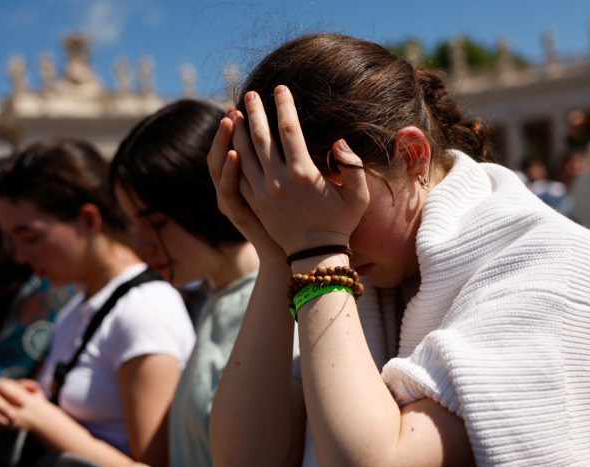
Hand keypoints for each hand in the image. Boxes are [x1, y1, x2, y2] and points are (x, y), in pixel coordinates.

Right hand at [0, 378, 46, 431]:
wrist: (21, 413)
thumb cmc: (24, 400)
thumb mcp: (30, 392)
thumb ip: (31, 387)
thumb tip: (35, 387)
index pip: (0, 385)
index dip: (10, 394)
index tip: (23, 403)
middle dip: (1, 406)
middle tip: (14, 415)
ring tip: (9, 422)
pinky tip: (0, 428)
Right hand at [209, 110, 286, 261]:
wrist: (301, 252)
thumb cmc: (300, 220)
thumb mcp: (286, 189)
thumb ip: (284, 164)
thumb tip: (280, 136)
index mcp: (250, 181)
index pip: (235, 148)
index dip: (235, 128)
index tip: (240, 107)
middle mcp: (238, 188)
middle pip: (223, 152)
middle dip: (226, 129)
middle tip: (232, 108)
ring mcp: (236, 200)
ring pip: (218, 167)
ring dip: (222, 143)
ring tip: (229, 120)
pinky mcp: (238, 213)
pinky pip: (228, 190)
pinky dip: (228, 172)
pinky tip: (235, 155)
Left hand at [228, 86, 368, 255]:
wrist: (315, 254)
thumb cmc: (340, 223)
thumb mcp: (358, 196)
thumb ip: (353, 166)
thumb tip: (339, 141)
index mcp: (303, 173)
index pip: (289, 130)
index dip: (284, 106)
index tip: (280, 88)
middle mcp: (278, 179)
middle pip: (261, 136)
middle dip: (255, 112)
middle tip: (251, 93)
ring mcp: (262, 191)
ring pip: (244, 153)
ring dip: (239, 130)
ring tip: (235, 111)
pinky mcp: (253, 202)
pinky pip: (237, 174)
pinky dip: (233, 156)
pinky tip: (232, 144)